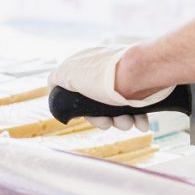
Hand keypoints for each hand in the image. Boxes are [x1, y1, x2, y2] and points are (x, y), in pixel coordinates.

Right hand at [48, 45, 173, 130]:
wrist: (141, 72)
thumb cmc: (104, 77)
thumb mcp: (69, 74)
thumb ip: (58, 79)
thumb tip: (52, 84)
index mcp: (89, 70)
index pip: (84, 99)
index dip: (91, 115)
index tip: (101, 121)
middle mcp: (106, 76)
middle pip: (103, 106)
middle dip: (110, 120)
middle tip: (117, 123)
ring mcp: (125, 81)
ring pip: (121, 109)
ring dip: (124, 121)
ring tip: (130, 122)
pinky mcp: (142, 87)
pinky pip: (139, 106)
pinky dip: (139, 118)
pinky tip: (142, 124)